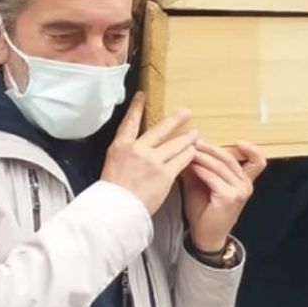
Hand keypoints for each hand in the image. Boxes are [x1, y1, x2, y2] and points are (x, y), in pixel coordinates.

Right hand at [103, 93, 199, 214]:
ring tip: (195, 134)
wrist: (116, 211)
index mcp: (120, 147)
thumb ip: (125, 154)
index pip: (129, 122)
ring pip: (175, 144)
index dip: (136, 107)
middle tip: (186, 112)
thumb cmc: (112, 194)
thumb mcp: (112, 166)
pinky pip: (182, 160)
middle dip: (175, 119)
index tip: (142, 96)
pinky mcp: (165, 173)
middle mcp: (138, 149)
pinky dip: (190, 155)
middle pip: (160, 129)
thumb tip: (135, 148)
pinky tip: (195, 152)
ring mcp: (153, 160)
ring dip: (187, 138)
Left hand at [181, 140, 264, 252]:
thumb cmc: (205, 211)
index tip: (238, 141)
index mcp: (244, 181)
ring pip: (221, 166)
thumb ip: (201, 167)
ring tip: (190, 151)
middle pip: (230, 158)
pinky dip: (201, 170)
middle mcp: (246, 185)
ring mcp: (240, 191)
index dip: (251, 150)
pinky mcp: (230, 197)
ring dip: (203, 157)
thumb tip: (189, 148)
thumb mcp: (204, 184)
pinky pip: (214, 178)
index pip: (257, 162)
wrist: (205, 236)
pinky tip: (191, 167)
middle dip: (211, 148)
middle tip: (195, 141)